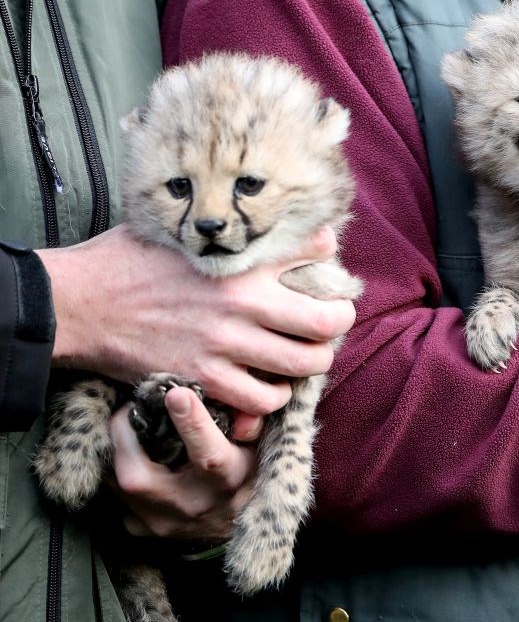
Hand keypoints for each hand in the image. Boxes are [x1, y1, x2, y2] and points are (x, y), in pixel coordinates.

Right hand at [39, 225, 355, 415]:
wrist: (78, 302)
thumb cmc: (129, 261)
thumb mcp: (182, 229)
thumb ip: (233, 230)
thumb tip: (275, 221)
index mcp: (239, 260)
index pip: (315, 254)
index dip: (333, 270)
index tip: (332, 281)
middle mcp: (241, 302)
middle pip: (326, 322)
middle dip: (337, 326)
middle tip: (330, 326)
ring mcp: (224, 343)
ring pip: (303, 365)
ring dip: (311, 365)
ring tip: (302, 359)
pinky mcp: (204, 378)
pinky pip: (262, 399)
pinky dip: (272, 397)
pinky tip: (266, 386)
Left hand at [111, 387, 255, 540]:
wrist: (232, 524)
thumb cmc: (245, 475)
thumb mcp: (257, 447)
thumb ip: (249, 423)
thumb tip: (241, 401)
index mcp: (227, 482)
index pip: (209, 456)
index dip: (192, 424)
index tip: (177, 393)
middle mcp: (192, 507)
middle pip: (137, 478)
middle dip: (123, 436)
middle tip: (129, 409)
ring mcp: (161, 522)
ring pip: (115, 484)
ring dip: (117, 451)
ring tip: (128, 427)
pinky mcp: (140, 528)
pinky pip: (115, 495)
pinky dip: (119, 469)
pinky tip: (131, 456)